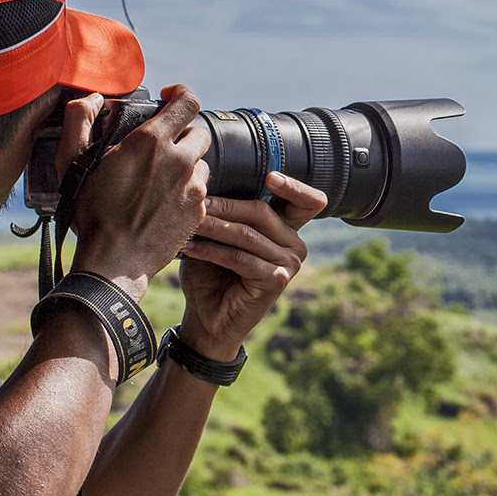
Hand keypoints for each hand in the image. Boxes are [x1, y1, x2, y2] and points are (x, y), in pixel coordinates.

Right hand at [67, 85, 211, 296]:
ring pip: (201, 161)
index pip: (187, 101)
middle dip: (182, 133)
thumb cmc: (92, 212)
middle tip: (162, 146)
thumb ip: (79, 119)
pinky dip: (187, 190)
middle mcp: (180, 160)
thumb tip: (93, 99)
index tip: (170, 98)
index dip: (181, 94)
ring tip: (161, 177)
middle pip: (198, 131)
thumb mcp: (73, 161)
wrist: (114, 260)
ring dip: (186, 163)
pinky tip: (165, 200)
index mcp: (152, 141)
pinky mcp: (200, 210)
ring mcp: (193, 186)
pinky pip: (200, 189)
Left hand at [175, 171, 326, 362]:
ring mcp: (289, 264)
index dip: (294, 186)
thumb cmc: (211, 273)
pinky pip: (240, 258)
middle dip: (225, 205)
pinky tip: (190, 247)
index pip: (308, 202)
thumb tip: (207, 179)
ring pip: (247, 235)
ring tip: (189, 222)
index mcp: (287, 230)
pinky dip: (211, 251)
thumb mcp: (219, 237)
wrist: (207, 318)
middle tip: (197, 201)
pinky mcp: (276, 281)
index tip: (270, 177)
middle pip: (262, 212)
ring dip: (213, 227)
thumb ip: (226, 213)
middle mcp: (295, 245)